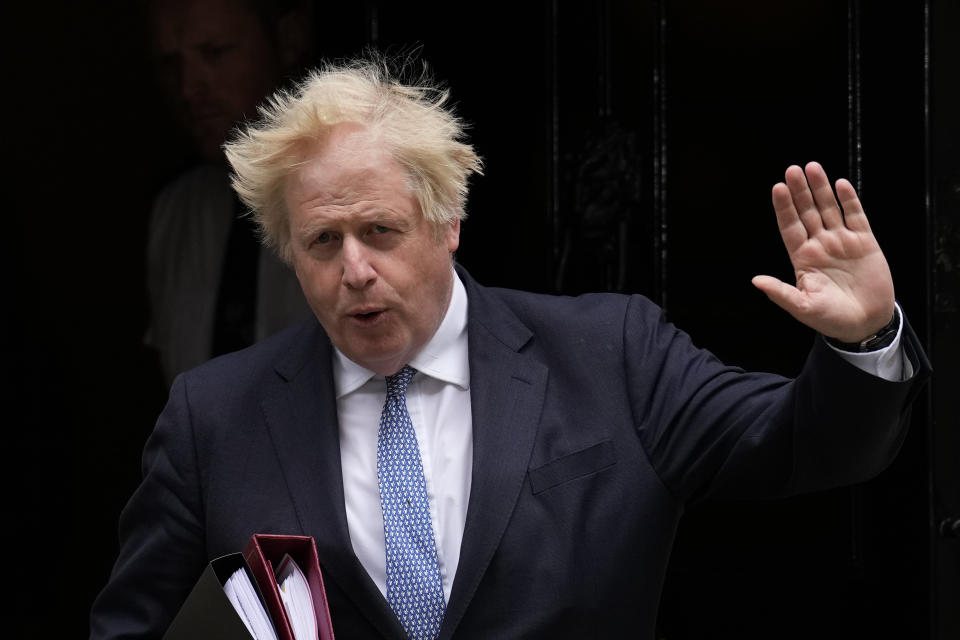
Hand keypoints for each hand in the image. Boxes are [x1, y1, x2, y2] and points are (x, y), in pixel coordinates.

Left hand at [752, 161, 894, 342]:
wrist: (865, 323)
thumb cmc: (831, 318)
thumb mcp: (803, 307)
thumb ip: (781, 293)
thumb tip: (756, 281)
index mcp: (802, 258)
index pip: (789, 226)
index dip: (784, 208)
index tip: (777, 188)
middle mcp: (819, 245)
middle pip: (807, 212)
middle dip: (800, 191)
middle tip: (792, 169)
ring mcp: (842, 241)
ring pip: (829, 208)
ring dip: (821, 189)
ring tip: (812, 168)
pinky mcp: (864, 242)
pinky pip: (855, 216)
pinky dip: (849, 200)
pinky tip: (840, 184)